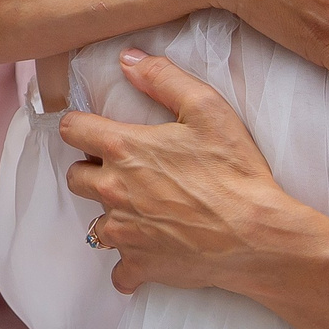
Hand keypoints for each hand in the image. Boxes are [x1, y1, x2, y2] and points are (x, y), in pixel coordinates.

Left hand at [60, 50, 322, 294]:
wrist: (257, 235)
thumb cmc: (234, 171)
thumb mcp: (206, 109)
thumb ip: (163, 78)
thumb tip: (128, 59)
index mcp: (123, 149)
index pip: (71, 129)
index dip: (82, 126)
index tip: (97, 130)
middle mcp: (114, 191)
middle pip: (76, 177)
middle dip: (94, 171)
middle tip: (126, 171)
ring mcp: (124, 232)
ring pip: (94, 223)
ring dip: (112, 215)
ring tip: (144, 210)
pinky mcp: (140, 264)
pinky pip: (120, 269)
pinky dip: (131, 262)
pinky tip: (153, 250)